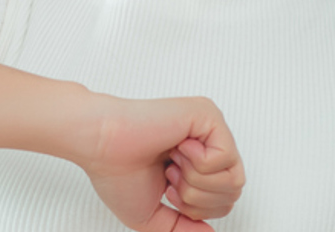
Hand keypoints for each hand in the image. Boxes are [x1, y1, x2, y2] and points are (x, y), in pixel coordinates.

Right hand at [72, 95, 245, 231]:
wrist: (100, 145)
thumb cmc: (117, 172)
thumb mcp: (153, 216)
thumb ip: (183, 228)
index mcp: (197, 162)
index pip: (225, 200)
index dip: (196, 208)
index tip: (167, 188)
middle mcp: (208, 143)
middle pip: (234, 192)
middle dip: (196, 198)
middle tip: (169, 176)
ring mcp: (210, 127)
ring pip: (234, 178)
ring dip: (195, 182)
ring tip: (171, 163)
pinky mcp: (208, 115)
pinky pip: (225, 158)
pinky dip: (196, 163)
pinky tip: (176, 147)